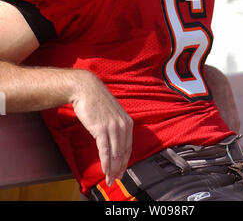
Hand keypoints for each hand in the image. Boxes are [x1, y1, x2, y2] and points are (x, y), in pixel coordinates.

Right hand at [71, 71, 132, 185]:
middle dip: (119, 168)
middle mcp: (122, 125)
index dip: (125, 161)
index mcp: (127, 121)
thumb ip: (116, 126)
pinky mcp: (101, 129)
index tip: (122, 171)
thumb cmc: (97, 101)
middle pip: (123, 152)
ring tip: (109, 178)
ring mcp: (112, 127)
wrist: (86, 89)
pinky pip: (105, 150)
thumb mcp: (113, 113)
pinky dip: (105, 163)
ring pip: (114, 154)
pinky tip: (104, 170)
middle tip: (115, 179)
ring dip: (112, 169)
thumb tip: (115, 143)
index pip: (129, 147)